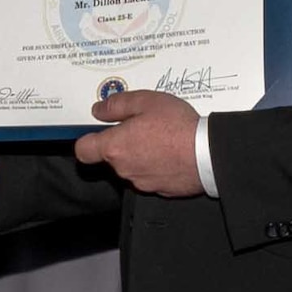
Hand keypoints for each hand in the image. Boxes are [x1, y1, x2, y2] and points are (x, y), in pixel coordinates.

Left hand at [73, 90, 201, 195]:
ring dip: (141, 154)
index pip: (84, 150)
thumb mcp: (146, 101)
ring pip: (132, 166)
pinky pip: (151, 175)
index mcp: (115, 147)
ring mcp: (141, 181)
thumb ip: (117, 105)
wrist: (207, 154)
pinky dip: (157, 166)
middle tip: (143, 126)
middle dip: (123, 142)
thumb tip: (100, 109)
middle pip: (112, 156)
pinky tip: (172, 153)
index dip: (88, 139)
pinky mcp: (159, 190)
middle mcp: (124, 168)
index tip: (97, 131)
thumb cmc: (178, 128)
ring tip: (162, 138)